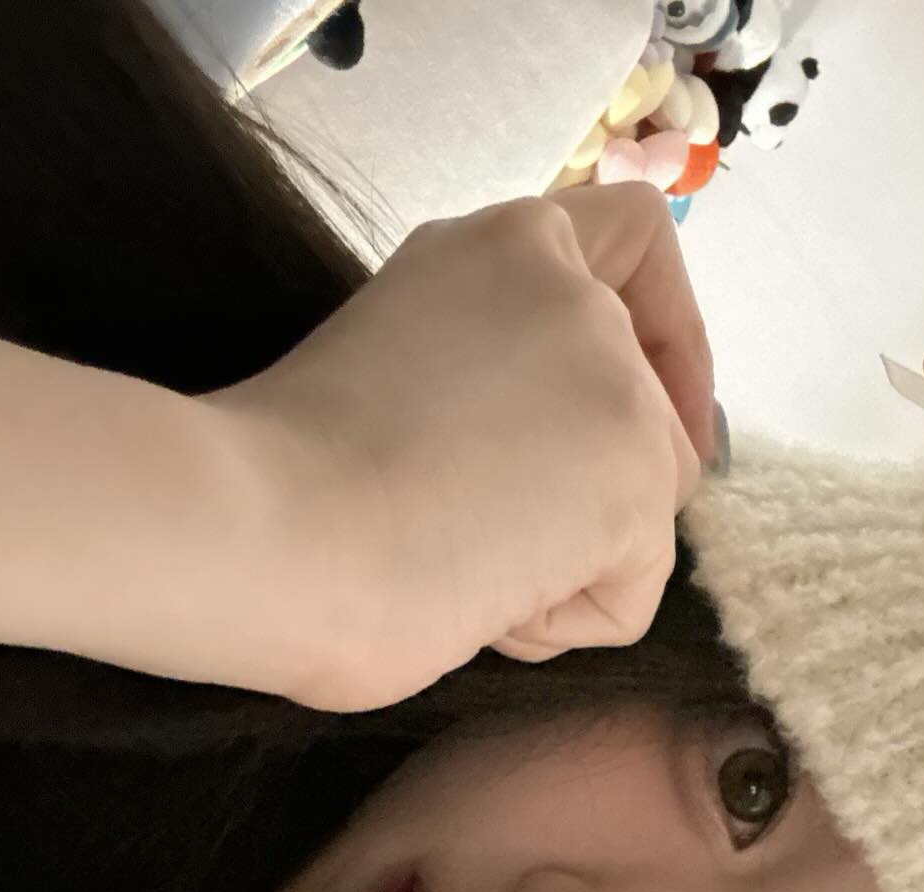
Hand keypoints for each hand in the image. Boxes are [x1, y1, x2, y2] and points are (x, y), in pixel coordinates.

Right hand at [204, 185, 714, 712]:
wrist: (258, 526)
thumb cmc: (283, 475)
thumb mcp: (405, 372)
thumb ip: (489, 379)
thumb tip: (557, 470)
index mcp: (501, 246)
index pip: (635, 235)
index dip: (665, 324)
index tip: (645, 393)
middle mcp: (573, 291)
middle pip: (660, 411)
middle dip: (602, 497)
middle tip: (502, 546)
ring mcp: (615, 380)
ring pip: (649, 509)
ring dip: (567, 567)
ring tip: (457, 567)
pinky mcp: (638, 480)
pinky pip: (633, 593)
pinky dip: (559, 625)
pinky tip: (475, 600)